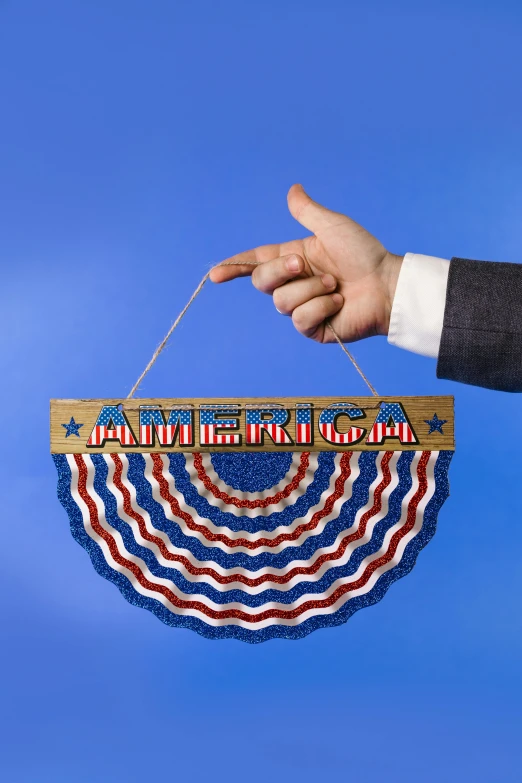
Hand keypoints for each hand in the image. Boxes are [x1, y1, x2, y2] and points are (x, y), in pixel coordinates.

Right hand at [210, 184, 402, 343]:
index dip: (234, 268)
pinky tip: (339, 303)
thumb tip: (293, 189)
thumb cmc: (364, 254)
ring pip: (281, 301)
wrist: (387, 285)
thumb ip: (308, 211)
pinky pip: (300, 319)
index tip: (215, 274)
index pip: (255, 263)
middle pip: (262, 282)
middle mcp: (294, 284)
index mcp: (293, 259)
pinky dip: (321, 307)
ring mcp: (302, 308)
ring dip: (310, 290)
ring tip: (335, 286)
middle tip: (302, 264)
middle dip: (280, 271)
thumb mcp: (332, 227)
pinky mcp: (312, 328)